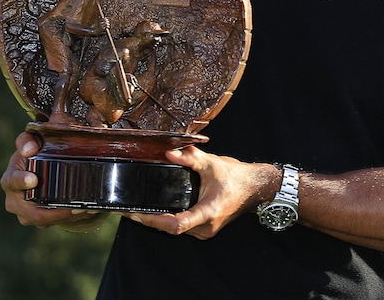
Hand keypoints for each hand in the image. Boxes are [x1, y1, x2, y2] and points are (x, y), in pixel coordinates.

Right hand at [0, 131, 104, 229]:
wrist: (37, 168)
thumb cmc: (33, 154)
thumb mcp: (30, 143)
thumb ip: (27, 140)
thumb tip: (30, 149)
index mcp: (10, 179)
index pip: (12, 181)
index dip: (21, 181)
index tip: (33, 179)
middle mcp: (15, 201)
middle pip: (32, 212)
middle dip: (53, 212)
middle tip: (73, 207)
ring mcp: (27, 214)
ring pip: (45, 220)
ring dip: (66, 216)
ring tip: (85, 209)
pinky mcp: (40, 220)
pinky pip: (54, 222)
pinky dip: (71, 217)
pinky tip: (86, 210)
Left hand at [124, 146, 276, 239]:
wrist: (257, 187)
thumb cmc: (237, 176)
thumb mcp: (212, 163)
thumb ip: (189, 158)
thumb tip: (168, 152)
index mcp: (208, 212)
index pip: (175, 224)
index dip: (153, 220)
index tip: (135, 213)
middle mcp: (206, 227)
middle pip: (171, 229)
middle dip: (149, 220)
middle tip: (127, 210)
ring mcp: (206, 230)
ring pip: (175, 230)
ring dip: (157, 222)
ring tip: (136, 210)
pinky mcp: (205, 228)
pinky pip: (182, 227)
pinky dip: (167, 220)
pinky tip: (156, 210)